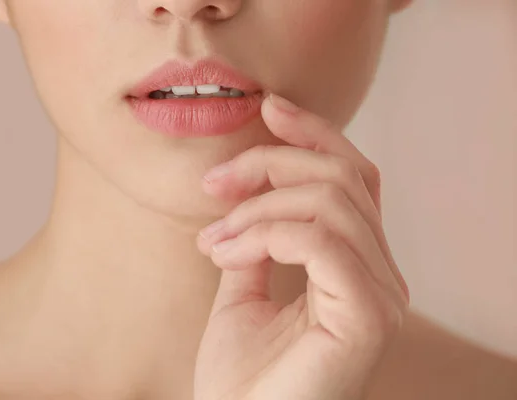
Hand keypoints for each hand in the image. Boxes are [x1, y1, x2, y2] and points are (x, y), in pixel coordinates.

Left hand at [194, 94, 409, 399]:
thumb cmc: (241, 376)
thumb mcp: (243, 288)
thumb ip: (257, 239)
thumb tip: (247, 193)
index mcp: (357, 267)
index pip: (352, 178)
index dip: (315, 134)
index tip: (268, 108)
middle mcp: (381, 276)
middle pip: (341, 176)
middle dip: (270, 163)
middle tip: (213, 186)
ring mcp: (380, 295)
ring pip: (330, 200)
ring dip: (258, 207)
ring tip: (214, 237)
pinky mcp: (368, 314)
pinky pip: (320, 237)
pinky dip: (265, 232)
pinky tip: (227, 255)